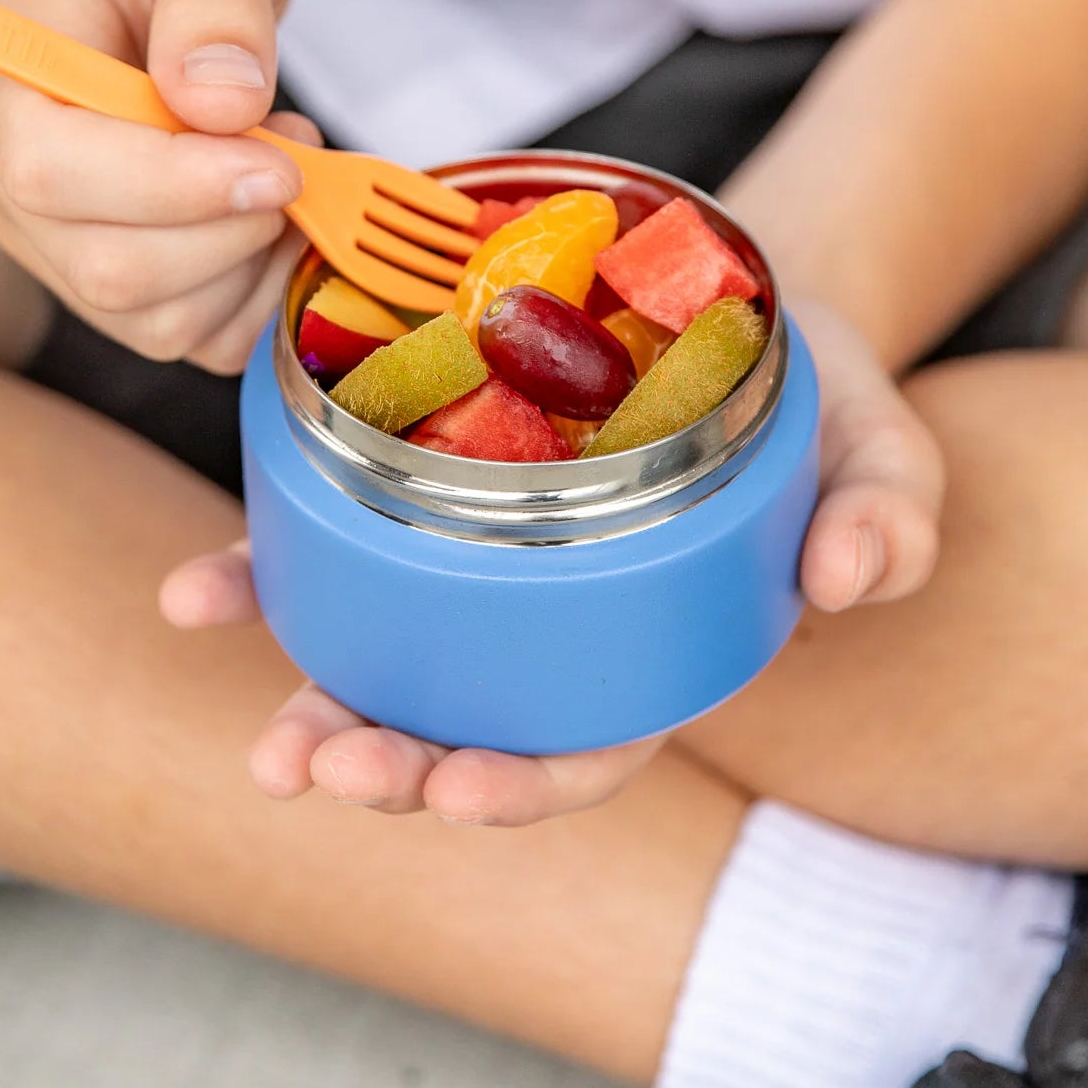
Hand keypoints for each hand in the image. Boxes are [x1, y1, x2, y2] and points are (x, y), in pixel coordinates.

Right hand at [0, 0, 316, 372]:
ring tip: (282, 162)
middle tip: (294, 151)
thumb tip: (222, 97)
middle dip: (231, 229)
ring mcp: (58, 248)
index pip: (50, 173)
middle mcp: (7, 182)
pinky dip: (261, 293)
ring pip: (156, 319)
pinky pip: (196, 338)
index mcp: (6, 81)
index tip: (276, 158)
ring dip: (253, 258)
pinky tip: (276, 217)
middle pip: (107, 268)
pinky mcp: (121, 293)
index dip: (171, 184)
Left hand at [160, 299, 940, 824]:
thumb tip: (854, 579)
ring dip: (309, 695)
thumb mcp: (875, 441)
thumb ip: (889, 513)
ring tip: (252, 720)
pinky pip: (333, 546)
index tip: (462, 790)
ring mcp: (478, 568)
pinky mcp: (418, 489)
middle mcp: (551, 628)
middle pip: (465, 726)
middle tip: (316, 765)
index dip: (528, 785)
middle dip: (386, 763)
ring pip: (385, 658)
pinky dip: (262, 576)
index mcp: (652, 648)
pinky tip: (198, 593)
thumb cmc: (800, 393)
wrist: (722, 298)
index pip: (591, 748)